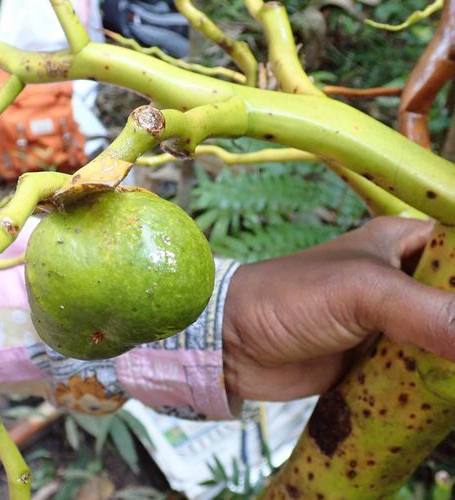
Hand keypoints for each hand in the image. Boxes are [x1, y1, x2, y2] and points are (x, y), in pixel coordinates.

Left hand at [222, 217, 454, 400]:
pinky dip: (439, 383)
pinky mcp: (378, 357)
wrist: (234, 343)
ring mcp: (391, 321)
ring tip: (449, 374)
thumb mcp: (358, 292)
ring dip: (453, 356)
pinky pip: (424, 370)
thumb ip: (423, 311)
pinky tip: (447, 394)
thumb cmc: (286, 297)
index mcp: (402, 243)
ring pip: (446, 336)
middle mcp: (402, 280)